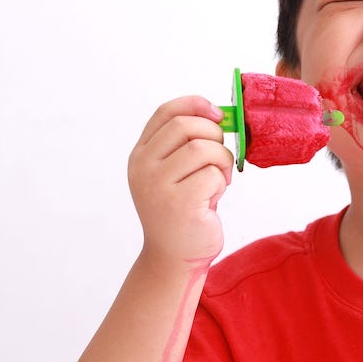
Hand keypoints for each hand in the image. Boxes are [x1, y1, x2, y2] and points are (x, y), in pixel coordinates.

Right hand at [127, 96, 235, 265]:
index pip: (166, 112)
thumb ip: (188, 145)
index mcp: (141, 155)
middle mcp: (143, 167)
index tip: (218, 113)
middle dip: (214, 136)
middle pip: (186, 126)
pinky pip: (211, 175)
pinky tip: (213, 198)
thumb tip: (219, 115)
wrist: (174, 257)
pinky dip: (221, 183)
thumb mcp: (178, 173)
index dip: (195, 105)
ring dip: (221, 161)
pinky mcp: (179, 203)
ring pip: (202, 149)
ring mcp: (157, 185)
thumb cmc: (184, 211)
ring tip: (219, 180)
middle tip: (220, 158)